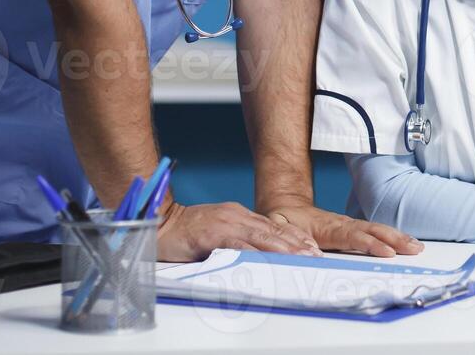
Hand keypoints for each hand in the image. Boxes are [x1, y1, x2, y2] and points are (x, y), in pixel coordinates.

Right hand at [156, 200, 324, 261]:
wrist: (159, 223)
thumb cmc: (187, 231)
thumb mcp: (218, 231)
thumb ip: (237, 238)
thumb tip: (259, 253)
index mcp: (239, 214)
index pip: (273, 225)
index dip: (294, 236)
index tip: (311, 246)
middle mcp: (236, 215)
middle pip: (273, 230)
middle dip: (296, 243)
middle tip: (315, 254)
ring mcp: (225, 223)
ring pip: (261, 236)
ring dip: (283, 248)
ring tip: (301, 258)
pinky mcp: (212, 234)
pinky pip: (237, 245)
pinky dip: (254, 253)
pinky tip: (267, 261)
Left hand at [264, 203, 422, 257]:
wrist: (285, 205)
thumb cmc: (282, 220)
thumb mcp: (277, 226)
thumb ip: (289, 239)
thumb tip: (310, 254)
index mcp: (326, 227)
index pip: (352, 236)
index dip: (370, 244)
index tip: (387, 252)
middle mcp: (342, 224)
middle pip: (372, 230)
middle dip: (393, 239)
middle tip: (413, 248)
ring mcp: (349, 224)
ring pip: (376, 229)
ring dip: (397, 237)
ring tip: (417, 246)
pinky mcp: (352, 227)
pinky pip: (374, 231)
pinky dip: (392, 235)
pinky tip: (405, 243)